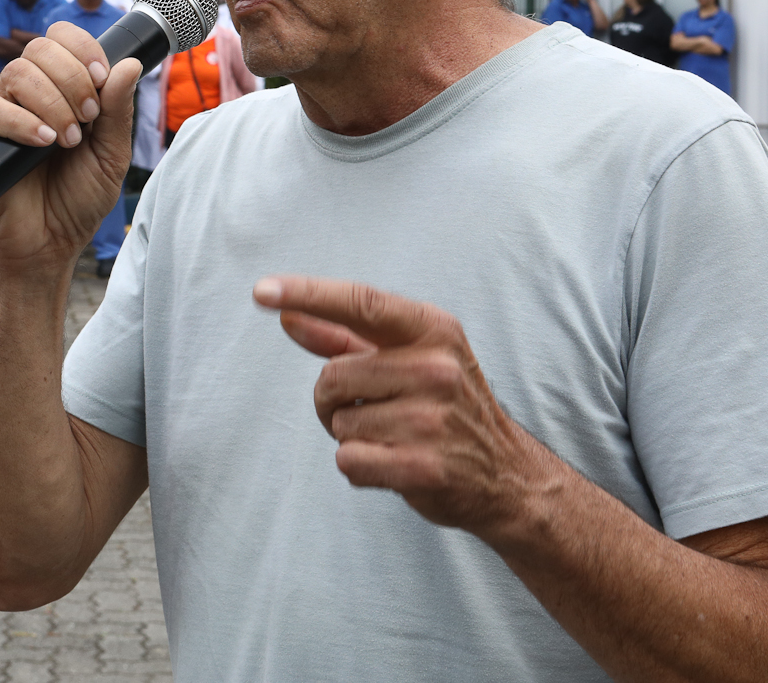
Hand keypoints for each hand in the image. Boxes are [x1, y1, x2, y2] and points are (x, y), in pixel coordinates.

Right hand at [0, 22, 141, 266]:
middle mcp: (32, 93)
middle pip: (39, 48)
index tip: (101, 78)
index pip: (62, 38)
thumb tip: (131, 64)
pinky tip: (41, 143)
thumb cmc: (78, 200)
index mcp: (64, 89)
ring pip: (17, 73)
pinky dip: (20, 121)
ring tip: (66, 141)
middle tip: (87, 118)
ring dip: (51, 102)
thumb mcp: (111, 154)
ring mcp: (5, 112)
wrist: (49, 243)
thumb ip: (118, 111)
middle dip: (71, 78)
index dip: (82, 48)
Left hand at [254, 275, 542, 535]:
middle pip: (333, 375)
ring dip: (350, 436)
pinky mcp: (424, 466)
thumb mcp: (406, 359)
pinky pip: (349, 461)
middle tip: (373, 411)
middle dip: (334, 400)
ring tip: (393, 438)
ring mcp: (433, 418)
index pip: (360, 302)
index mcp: (433, 330)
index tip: (262, 291)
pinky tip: (394, 465)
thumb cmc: (443, 408)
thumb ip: (343, 337)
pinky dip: (359, 467)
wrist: (506, 475)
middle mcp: (437, 368)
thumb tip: (286, 315)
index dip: (307, 293)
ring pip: (339, 422)